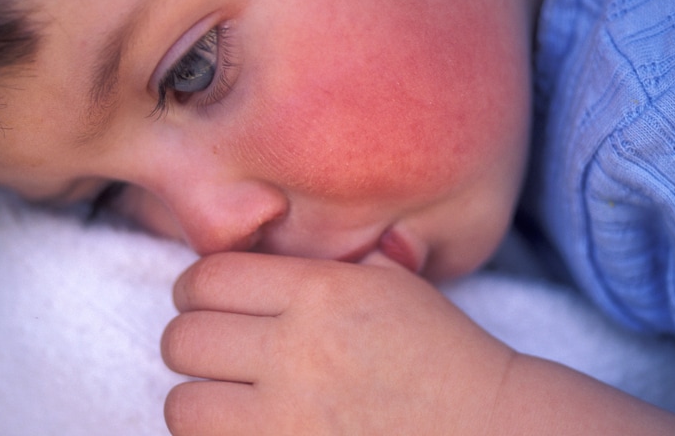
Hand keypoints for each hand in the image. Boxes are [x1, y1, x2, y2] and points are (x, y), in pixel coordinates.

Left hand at [161, 252, 514, 435]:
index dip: (193, 289)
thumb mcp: (392, 286)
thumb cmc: (445, 356)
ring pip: (184, 405)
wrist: (491, 429)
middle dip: (191, 343)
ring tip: (225, 400)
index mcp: (323, 292)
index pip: (209, 278)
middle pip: (183, 339)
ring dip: (197, 400)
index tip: (203, 302)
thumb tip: (267, 257)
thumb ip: (327, 267)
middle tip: (215, 352)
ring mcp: (291, 418)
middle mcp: (299, 350)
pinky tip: (246, 429)